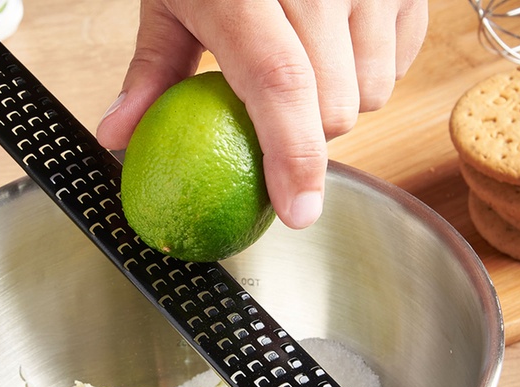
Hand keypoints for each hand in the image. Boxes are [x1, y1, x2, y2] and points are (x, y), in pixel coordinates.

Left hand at [97, 0, 427, 228]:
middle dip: (306, 132)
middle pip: (335, 107)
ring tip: (308, 61)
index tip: (297, 213)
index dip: (293, 159)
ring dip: (341, 100)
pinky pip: (401, 63)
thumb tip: (118, 136)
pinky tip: (339, 41)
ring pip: (374, 92)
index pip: (281, 86)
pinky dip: (371, 68)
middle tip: (273, 104)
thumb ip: (151, 70)